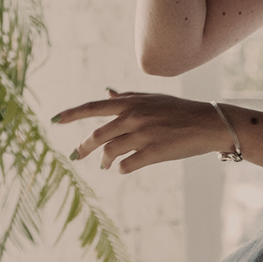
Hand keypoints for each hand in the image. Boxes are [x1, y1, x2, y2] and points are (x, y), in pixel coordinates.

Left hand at [53, 88, 232, 172]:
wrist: (208, 122)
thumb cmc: (179, 110)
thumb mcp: (151, 99)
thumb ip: (127, 98)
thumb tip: (106, 93)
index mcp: (130, 103)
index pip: (93, 107)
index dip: (71, 114)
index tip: (54, 120)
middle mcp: (133, 117)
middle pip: (97, 135)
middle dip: (83, 148)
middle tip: (77, 155)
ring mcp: (143, 135)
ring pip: (110, 152)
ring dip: (104, 161)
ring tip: (105, 165)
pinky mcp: (154, 152)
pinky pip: (127, 165)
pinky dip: (122, 168)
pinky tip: (124, 168)